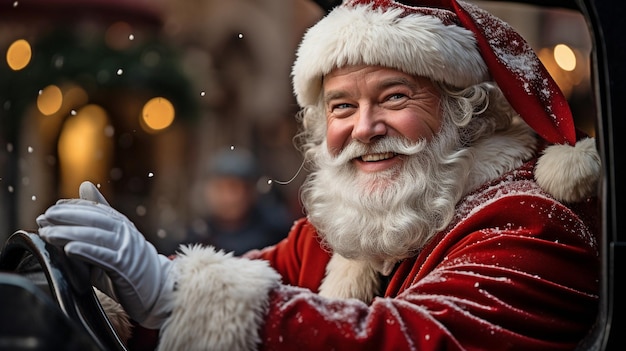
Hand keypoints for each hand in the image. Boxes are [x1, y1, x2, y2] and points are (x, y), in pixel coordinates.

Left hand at [37, 182, 172, 328]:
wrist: (158, 287)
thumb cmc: (130, 265)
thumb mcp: (113, 238)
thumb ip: (97, 217)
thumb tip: (85, 185)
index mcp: (121, 224)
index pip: (96, 209)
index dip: (73, 207)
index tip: (53, 208)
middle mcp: (125, 232)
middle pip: (94, 219)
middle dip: (66, 217)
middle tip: (44, 218)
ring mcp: (127, 248)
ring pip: (95, 236)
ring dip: (69, 233)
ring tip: (48, 234)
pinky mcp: (126, 267)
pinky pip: (104, 257)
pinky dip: (86, 251)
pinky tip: (69, 249)